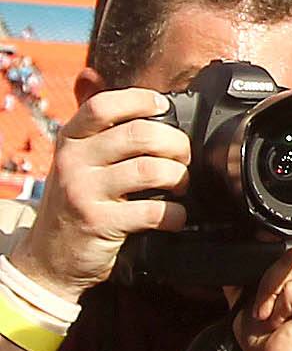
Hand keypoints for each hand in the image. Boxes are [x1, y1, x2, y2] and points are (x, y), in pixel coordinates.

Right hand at [10, 89, 189, 301]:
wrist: (50, 257)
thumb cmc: (76, 203)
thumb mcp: (79, 162)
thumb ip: (103, 134)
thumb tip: (120, 92)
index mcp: (71, 140)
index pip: (103, 106)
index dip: (140, 100)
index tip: (163, 106)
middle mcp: (74, 162)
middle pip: (139, 134)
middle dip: (176, 144)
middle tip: (183, 157)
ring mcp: (84, 192)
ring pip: (150, 169)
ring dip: (178, 177)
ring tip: (180, 185)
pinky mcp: (99, 222)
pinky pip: (152, 211)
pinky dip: (175, 214)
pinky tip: (174, 216)